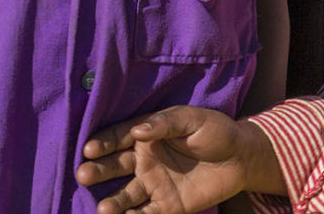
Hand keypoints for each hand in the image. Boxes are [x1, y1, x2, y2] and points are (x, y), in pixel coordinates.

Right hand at [76, 106, 280, 213]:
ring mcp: (153, 184)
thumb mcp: (193, 118)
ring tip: (103, 208)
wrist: (240, 158)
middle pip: (115, 166)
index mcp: (147, 135)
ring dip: (113, 202)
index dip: (103, 143)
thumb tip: (138, 131)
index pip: (118, 138)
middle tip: (83, 175)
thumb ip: (165, 123)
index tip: (89, 149)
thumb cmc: (215, 130)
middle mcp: (144, 160)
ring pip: (126, 195)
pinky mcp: (165, 206)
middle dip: (98, 171)